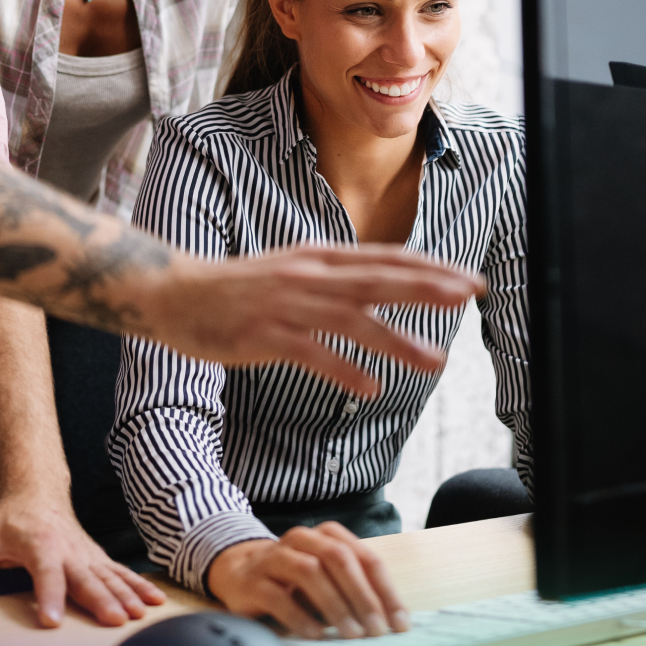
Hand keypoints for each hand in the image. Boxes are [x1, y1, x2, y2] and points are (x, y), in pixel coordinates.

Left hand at [0, 488, 165, 628]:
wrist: (36, 484)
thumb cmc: (8, 516)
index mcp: (40, 545)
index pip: (45, 574)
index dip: (49, 596)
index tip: (52, 620)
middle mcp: (68, 549)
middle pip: (86, 577)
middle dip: (101, 600)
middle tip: (114, 622)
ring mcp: (86, 552)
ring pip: (109, 575)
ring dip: (126, 595)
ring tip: (139, 617)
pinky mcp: (97, 555)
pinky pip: (121, 572)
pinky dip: (139, 586)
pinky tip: (154, 603)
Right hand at [130, 244, 483, 396]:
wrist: (174, 292)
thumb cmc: (237, 287)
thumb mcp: (293, 271)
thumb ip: (336, 281)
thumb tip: (380, 293)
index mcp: (318, 258)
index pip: (386, 258)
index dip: (430, 267)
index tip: (470, 279)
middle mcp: (308, 276)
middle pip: (378, 279)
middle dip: (428, 287)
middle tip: (470, 294)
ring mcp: (286, 306)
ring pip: (352, 320)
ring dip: (396, 339)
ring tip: (435, 360)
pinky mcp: (264, 336)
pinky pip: (311, 354)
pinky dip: (343, 369)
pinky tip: (371, 388)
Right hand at [206, 524, 409, 639]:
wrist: (239, 572)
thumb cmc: (294, 579)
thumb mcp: (328, 579)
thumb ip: (353, 591)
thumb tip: (389, 623)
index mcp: (327, 536)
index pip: (365, 559)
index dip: (386, 591)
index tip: (400, 623)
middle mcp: (302, 539)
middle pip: (339, 559)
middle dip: (362, 596)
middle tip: (377, 630)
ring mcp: (274, 557)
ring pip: (310, 572)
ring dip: (335, 605)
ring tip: (351, 634)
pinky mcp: (253, 581)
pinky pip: (278, 596)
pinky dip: (300, 617)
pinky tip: (316, 635)